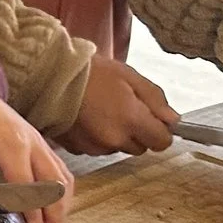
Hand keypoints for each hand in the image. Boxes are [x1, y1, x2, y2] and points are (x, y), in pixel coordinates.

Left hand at [0, 72, 72, 222]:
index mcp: (12, 145)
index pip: (28, 189)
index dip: (34, 217)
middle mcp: (33, 143)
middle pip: (55, 186)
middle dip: (55, 217)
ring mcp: (41, 142)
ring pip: (63, 179)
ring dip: (62, 207)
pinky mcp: (41, 143)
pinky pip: (60, 170)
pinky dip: (61, 192)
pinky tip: (54, 208)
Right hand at [61, 56, 176, 155]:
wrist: (49, 77)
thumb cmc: (91, 72)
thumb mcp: (130, 76)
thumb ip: (156, 100)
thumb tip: (173, 120)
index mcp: (131, 120)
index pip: (162, 142)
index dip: (160, 130)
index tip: (152, 118)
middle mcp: (115, 139)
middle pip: (140, 147)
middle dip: (136, 131)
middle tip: (122, 108)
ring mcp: (95, 147)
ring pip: (118, 148)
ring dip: (116, 135)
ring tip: (101, 110)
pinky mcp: (78, 150)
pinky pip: (97, 148)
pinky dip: (96, 137)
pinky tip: (87, 118)